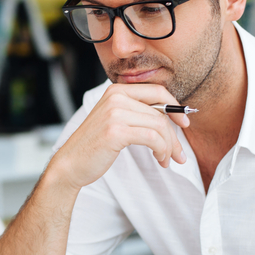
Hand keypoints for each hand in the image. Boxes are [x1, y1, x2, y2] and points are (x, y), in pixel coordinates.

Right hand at [49, 83, 188, 191]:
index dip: (175, 107)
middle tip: (179, 152)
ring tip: (167, 159)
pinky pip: (152, 137)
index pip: (157, 91)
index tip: (184, 123)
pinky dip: (162, 150)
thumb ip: (137, 112)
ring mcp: (115, 113)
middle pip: (161, 111)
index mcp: (117, 90)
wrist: (70, 164)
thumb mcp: (115, 120)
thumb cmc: (95, 145)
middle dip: (175, 134)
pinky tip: (160, 159)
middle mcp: (116, 97)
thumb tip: (172, 116)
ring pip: (159, 125)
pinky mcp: (116, 131)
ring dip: (169, 146)